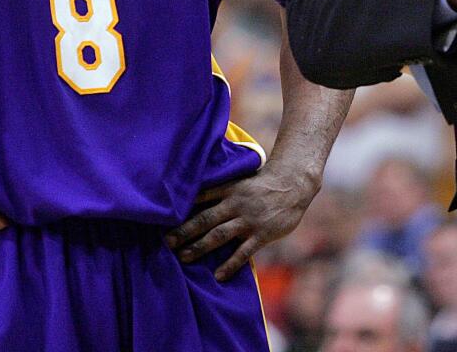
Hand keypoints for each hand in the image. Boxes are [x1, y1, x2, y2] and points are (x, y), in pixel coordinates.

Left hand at [165, 162, 317, 280]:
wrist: (292, 184)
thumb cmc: (263, 183)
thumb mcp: (240, 181)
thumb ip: (221, 191)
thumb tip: (196, 200)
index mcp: (229, 189)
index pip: (200, 197)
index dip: (182, 209)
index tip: (164, 219)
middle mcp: (236, 204)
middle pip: (205, 219)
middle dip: (184, 231)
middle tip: (167, 242)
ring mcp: (249, 220)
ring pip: (220, 235)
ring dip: (200, 247)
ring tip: (184, 257)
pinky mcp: (262, 234)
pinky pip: (243, 251)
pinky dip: (230, 264)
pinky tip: (218, 275)